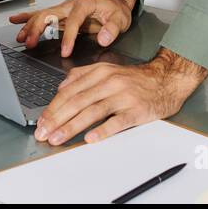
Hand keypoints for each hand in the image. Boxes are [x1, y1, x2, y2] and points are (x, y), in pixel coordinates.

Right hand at [9, 0, 135, 56]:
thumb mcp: (120, 19)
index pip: (73, 20)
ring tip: (21, 38)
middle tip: (31, 43)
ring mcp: (64, 9)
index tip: (65, 51)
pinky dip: (28, 18)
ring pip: (43, 15)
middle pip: (50, 14)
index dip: (68, 37)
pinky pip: (42, 15)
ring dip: (30, 26)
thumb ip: (112, 29)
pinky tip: (16, 21)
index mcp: (85, 3)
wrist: (113, 2)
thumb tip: (104, 38)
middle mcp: (71, 4)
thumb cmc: (115, 10)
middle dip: (38, 29)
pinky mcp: (60, 15)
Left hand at [34, 47, 207, 145]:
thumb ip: (83, 76)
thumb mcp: (107, 70)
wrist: (166, 80)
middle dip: (56, 119)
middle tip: (44, 133)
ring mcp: (123, 96)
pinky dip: (103, 130)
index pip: (70, 91)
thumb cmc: (135, 79)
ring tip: (58, 138)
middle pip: (77, 102)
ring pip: (93, 112)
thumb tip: (61, 88)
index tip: (41, 122)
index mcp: (99, 72)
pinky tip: (90, 138)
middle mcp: (110, 82)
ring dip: (72, 127)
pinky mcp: (136, 110)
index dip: (53, 108)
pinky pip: (117, 121)